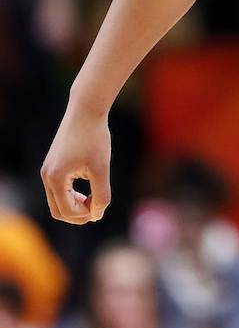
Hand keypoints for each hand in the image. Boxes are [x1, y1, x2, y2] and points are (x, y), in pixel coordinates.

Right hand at [41, 104, 111, 223]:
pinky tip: (89, 187)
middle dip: (77, 215)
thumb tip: (97, 216)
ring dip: (75, 205)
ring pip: (57, 201)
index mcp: (56, 178)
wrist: (85, 111)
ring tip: (94, 198)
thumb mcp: (102, 168)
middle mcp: (47, 175)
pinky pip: (58, 189)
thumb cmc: (95, 138)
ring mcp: (47, 170)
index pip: (67, 211)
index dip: (86, 215)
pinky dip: (72, 195)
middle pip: (57, 210)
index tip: (102, 205)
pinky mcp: (52, 165)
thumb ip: (101, 194)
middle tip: (97, 209)